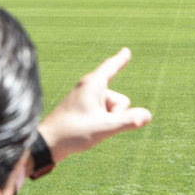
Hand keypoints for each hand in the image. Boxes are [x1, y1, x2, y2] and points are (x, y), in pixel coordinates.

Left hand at [38, 48, 152, 163]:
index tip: (126, 50)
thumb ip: (128, 121)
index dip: (121, 60)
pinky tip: (88, 130)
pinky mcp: (81, 110)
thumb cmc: (73, 132)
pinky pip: (103, 114)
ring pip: (112, 109)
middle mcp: (89, 88)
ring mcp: (85, 99)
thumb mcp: (105, 127)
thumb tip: (147, 115)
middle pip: (120, 100)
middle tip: (96, 124)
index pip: (111, 67)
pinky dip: (101, 123)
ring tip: (88, 128)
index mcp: (93, 84)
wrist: (47, 144)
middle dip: (117, 114)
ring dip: (108, 121)